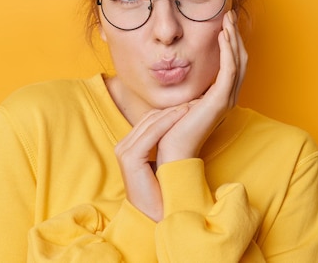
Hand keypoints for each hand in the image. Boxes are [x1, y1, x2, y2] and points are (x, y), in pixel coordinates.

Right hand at [114, 105, 188, 220]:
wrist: (156, 216)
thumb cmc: (163, 192)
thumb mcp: (161, 163)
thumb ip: (162, 146)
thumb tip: (180, 127)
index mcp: (128, 146)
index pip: (148, 120)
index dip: (169, 111)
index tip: (191, 104)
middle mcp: (123, 146)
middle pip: (149, 118)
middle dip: (172, 109)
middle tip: (194, 100)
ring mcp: (124, 151)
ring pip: (151, 122)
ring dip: (172, 112)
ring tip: (192, 105)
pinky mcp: (130, 158)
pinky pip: (151, 133)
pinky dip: (168, 121)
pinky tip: (184, 114)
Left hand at [156, 10, 247, 164]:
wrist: (174, 150)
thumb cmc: (174, 128)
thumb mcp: (183, 100)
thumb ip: (189, 86)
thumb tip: (180, 69)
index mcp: (221, 96)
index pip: (232, 63)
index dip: (231, 41)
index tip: (225, 22)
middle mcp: (229, 96)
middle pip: (240, 58)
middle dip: (235, 34)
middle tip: (230, 13)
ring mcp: (227, 99)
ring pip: (238, 61)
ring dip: (233, 37)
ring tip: (228, 18)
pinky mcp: (221, 101)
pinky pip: (229, 70)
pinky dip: (228, 51)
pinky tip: (223, 36)